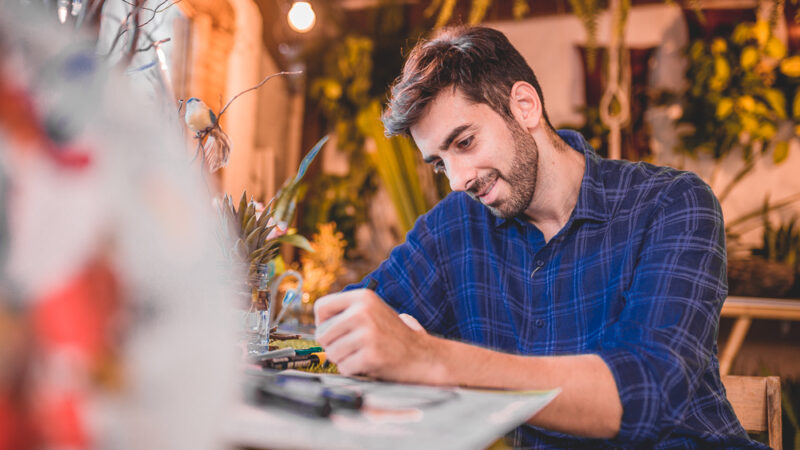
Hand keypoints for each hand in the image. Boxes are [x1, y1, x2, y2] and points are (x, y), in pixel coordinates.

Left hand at [313, 289, 439, 382]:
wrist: (423, 355)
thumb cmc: (392, 336)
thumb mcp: (372, 311)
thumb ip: (346, 312)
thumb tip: (317, 322)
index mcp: (363, 297)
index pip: (321, 307)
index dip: (324, 323)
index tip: (337, 330)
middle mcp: (363, 311)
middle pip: (322, 333)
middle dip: (333, 345)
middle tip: (353, 346)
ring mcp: (368, 333)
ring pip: (331, 353)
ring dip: (343, 359)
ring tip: (363, 353)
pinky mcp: (371, 355)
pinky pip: (344, 368)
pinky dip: (354, 370)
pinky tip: (369, 363)